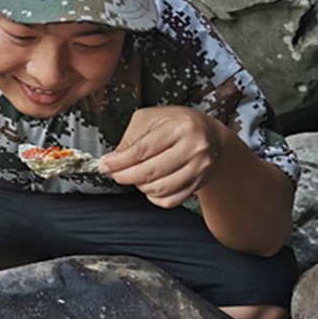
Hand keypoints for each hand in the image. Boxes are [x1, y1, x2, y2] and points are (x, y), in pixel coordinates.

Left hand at [98, 106, 224, 207]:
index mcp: (180, 126)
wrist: (212, 137)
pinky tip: (150, 185)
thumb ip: (131, 138)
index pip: (142, 150)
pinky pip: (171, 200)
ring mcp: (199, 168)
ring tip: (134, 176)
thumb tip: (112, 160)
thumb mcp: (153, 119)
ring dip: (140, 186)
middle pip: (150, 172)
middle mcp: (194, 148)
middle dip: (125, 176)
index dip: (119, 162)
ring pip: (159, 189)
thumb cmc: (178, 124)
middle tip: (114, 174)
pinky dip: (154, 197)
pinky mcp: (199, 184)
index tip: (105, 166)